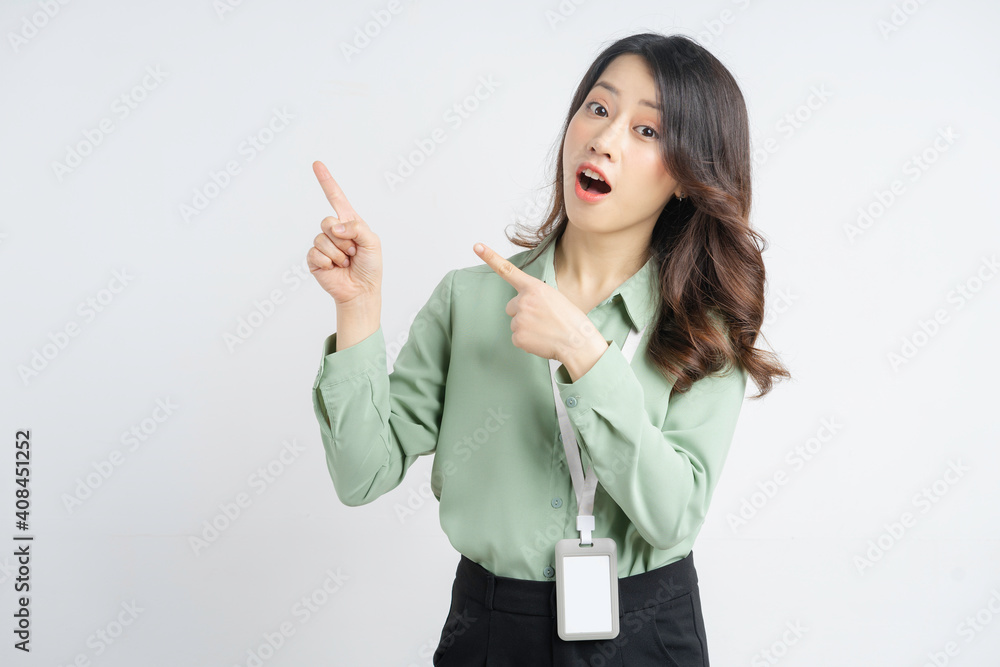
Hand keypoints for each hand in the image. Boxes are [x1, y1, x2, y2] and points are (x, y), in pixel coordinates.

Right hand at [307, 161, 382, 306]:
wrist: (361, 290)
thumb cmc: (370, 266)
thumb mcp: (373, 242)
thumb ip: (357, 228)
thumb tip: (334, 227)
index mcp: (349, 222)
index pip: (336, 198)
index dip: (326, 181)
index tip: (317, 164)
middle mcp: (334, 231)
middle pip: (327, 221)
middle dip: (343, 239)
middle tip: (353, 251)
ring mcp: (323, 245)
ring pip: (322, 239)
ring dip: (338, 253)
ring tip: (346, 261)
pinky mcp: (315, 259)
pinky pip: (315, 253)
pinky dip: (328, 262)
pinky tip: (334, 268)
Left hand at [474, 242, 607, 368]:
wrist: (578, 342)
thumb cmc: (569, 320)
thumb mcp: (554, 297)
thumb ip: (535, 296)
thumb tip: (522, 306)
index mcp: (534, 288)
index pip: (508, 270)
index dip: (491, 257)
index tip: (477, 247)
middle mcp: (524, 300)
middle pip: (511, 307)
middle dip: (522, 313)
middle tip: (543, 320)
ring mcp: (519, 319)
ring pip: (515, 323)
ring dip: (526, 327)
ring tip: (545, 330)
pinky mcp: (518, 336)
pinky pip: (516, 338)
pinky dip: (527, 341)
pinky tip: (541, 340)